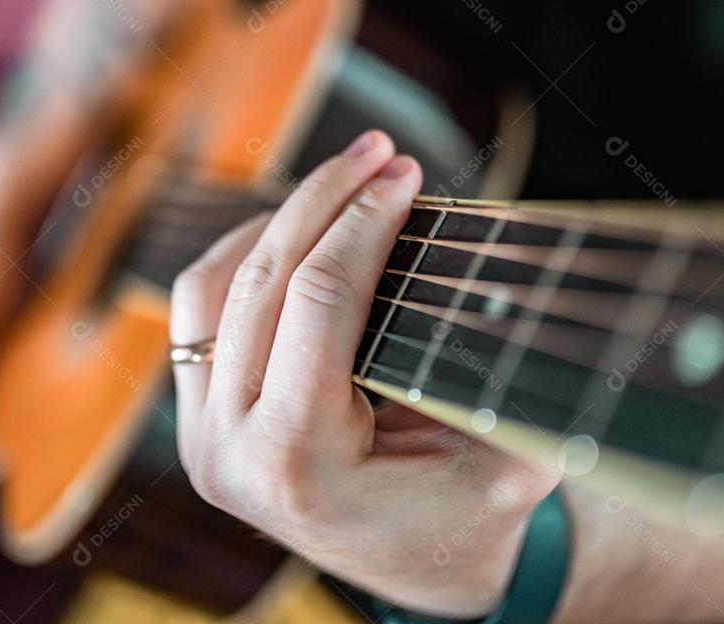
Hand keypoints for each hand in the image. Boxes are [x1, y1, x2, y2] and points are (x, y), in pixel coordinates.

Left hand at [170, 131, 560, 618]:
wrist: (416, 568)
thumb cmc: (467, 520)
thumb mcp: (509, 461)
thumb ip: (509, 383)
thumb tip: (525, 282)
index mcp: (300, 464)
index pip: (321, 304)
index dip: (365, 223)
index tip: (406, 174)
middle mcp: (229, 451)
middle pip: (262, 281)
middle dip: (324, 200)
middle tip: (378, 154)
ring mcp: (201, 436)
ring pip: (212, 286)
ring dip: (277, 220)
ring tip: (340, 182)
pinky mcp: (198, 419)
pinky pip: (197, 311)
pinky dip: (243, 255)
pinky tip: (295, 230)